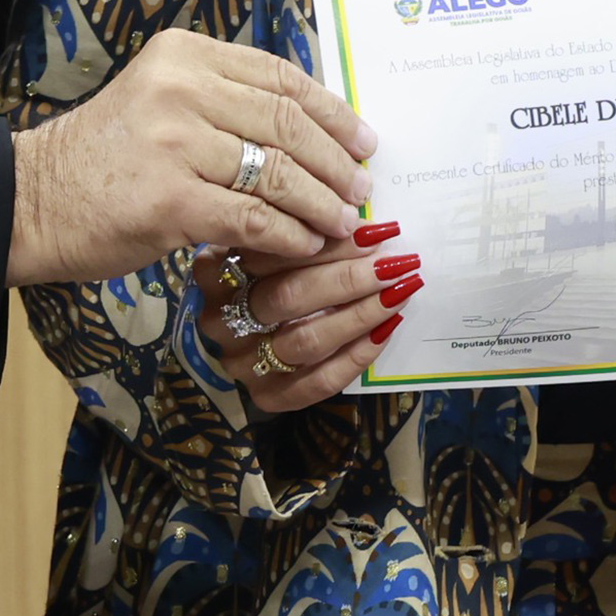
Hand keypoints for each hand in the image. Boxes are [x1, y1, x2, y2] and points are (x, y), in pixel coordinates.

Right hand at [7, 28, 376, 289]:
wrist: (31, 201)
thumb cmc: (108, 158)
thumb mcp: (164, 102)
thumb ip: (228, 103)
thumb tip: (318, 130)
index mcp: (185, 55)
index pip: (280, 77)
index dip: (332, 111)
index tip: (364, 139)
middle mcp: (180, 88)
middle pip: (286, 123)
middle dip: (335, 160)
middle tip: (363, 186)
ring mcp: (174, 143)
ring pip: (276, 172)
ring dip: (320, 202)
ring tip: (344, 220)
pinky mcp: (170, 200)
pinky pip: (252, 219)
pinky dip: (288, 235)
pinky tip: (305, 245)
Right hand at [194, 233, 415, 412]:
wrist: (250, 335)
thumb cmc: (270, 272)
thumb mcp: (270, 241)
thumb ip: (301, 228)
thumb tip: (363, 220)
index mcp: (214, 272)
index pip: (273, 252)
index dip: (330, 242)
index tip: (375, 231)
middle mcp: (220, 318)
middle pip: (290, 296)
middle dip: (351, 278)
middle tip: (396, 261)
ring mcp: (241, 361)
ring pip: (307, 339)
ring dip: (362, 314)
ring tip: (401, 289)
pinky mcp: (266, 396)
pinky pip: (318, 381)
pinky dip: (358, 355)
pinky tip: (389, 327)